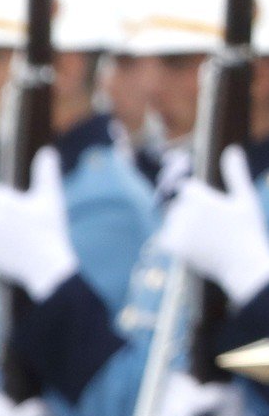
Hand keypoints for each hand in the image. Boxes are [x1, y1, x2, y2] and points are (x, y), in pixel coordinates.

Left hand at [0, 147, 75, 300]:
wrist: (46, 265)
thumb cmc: (50, 228)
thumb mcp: (51, 198)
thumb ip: (46, 172)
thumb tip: (46, 151)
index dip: (11, 203)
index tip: (23, 215)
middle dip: (3, 216)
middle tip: (23, 229)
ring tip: (16, 238)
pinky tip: (7, 246)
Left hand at [159, 144, 268, 304]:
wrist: (243, 266)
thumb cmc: (248, 230)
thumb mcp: (245, 199)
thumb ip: (236, 174)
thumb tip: (232, 149)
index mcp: (198, 197)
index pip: (185, 188)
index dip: (199, 197)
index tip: (211, 210)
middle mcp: (182, 212)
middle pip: (179, 205)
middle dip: (193, 213)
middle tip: (215, 227)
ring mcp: (175, 230)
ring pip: (173, 221)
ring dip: (185, 227)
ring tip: (209, 237)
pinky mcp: (171, 246)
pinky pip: (166, 237)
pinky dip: (178, 241)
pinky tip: (197, 245)